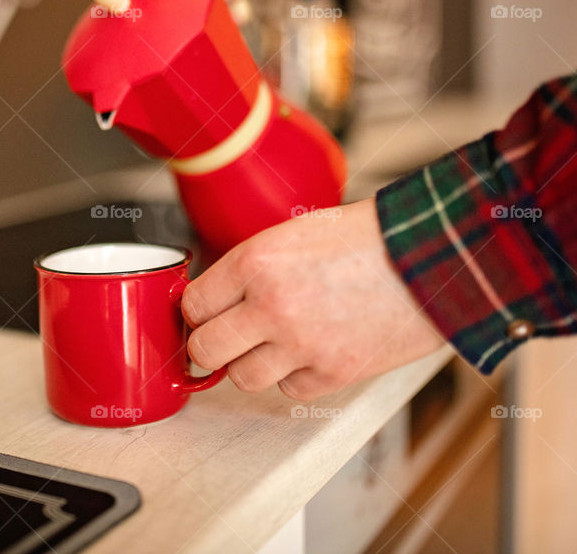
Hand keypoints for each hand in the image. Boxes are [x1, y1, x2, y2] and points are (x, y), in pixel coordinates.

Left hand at [182, 198, 446, 400]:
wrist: (431, 255)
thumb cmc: (367, 238)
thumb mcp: (292, 233)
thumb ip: (250, 267)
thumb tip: (216, 298)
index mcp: (256, 261)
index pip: (192, 304)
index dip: (196, 311)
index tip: (203, 314)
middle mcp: (271, 305)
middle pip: (204, 349)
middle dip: (209, 344)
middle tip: (222, 338)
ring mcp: (301, 344)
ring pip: (240, 377)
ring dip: (250, 363)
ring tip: (270, 345)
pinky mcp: (334, 372)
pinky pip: (288, 390)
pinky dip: (294, 377)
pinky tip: (309, 352)